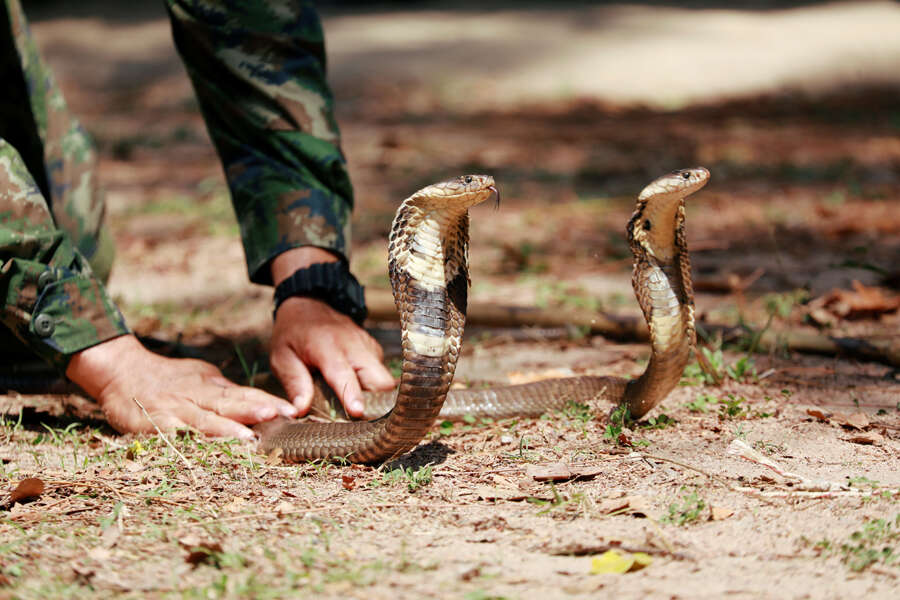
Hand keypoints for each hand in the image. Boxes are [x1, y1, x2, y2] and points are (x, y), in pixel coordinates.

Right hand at [66, 335, 297, 438]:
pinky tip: (199, 449)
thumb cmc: (169, 379)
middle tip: (278, 416)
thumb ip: (228, 393)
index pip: (243, 394)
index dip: (267, 402)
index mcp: (210, 387)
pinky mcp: (150, 423)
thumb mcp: (202, 379)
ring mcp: (173, 410)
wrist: (122, 372)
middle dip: (254, 411)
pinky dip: (185, 441)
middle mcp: (195, 397)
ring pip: (202, 420)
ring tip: (248, 438)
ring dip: (225, 430)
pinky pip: (169, 434)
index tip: (292, 410)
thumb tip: (262, 404)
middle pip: (228, 404)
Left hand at [269, 246, 394, 417]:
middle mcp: (353, 344)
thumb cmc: (292, 334)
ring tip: (356, 403)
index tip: (358, 412)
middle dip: (377, 400)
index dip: (352, 394)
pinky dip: (372, 384)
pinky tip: (356, 386)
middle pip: (380, 378)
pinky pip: (381, 372)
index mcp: (327, 346)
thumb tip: (299, 411)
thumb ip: (294, 383)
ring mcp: (367, 345)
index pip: (344, 374)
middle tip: (365, 419)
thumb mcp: (282, 357)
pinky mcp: (373, 348)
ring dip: (374, 394)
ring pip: (384, 378)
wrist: (308, 303)